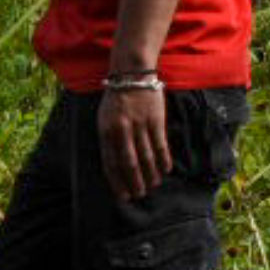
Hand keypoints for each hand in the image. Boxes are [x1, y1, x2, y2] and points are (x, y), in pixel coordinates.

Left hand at [97, 80, 172, 200]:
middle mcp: (121, 130)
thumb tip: (115, 164)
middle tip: (139, 194)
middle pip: (128, 163)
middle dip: (134, 182)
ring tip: (153, 185)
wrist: (131, 73)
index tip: (123, 195)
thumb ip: (109, 140)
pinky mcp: (155, 119)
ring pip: (146, 156)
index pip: (110, 163)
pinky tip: (165, 170)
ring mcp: (139, 125)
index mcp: (106, 131)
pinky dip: (163, 159)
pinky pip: (160, 144)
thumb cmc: (116, 98)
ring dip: (150, 174)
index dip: (117, 182)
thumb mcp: (104, 118)